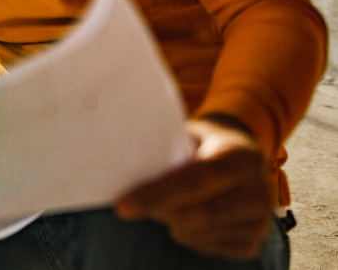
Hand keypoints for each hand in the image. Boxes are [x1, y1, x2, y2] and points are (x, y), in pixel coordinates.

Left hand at [115, 116, 274, 260]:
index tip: (122, 204)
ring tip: (161, 204)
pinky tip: (186, 218)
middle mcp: (258, 191)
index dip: (157, 194)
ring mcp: (260, 221)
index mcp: (239, 156)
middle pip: (197, 212)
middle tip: (124, 210)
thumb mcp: (191, 135)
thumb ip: (169, 149)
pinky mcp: (254, 242)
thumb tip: (123, 166)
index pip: (195, 179)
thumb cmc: (203, 143)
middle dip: (156, 211)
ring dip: (170, 222)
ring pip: (199, 234)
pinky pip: (207, 248)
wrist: (246, 156)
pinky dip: (188, 236)